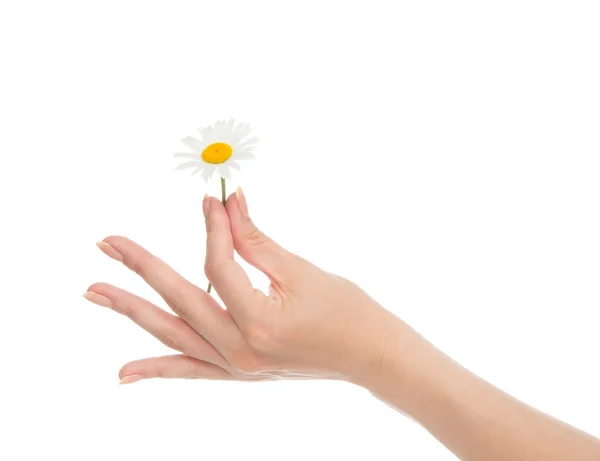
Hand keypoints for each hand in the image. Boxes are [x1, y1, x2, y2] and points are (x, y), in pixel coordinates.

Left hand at [84, 188, 392, 384]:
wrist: (369, 354)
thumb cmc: (345, 309)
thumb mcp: (299, 269)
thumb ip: (254, 239)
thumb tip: (226, 202)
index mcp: (259, 321)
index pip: (218, 264)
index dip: (214, 226)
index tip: (211, 200)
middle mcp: (240, 350)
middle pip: (179, 300)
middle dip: (141, 268)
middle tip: (106, 243)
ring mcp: (236, 365)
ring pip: (173, 334)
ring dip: (133, 312)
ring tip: (94, 292)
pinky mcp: (238, 371)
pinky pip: (189, 370)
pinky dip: (157, 367)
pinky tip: (123, 372)